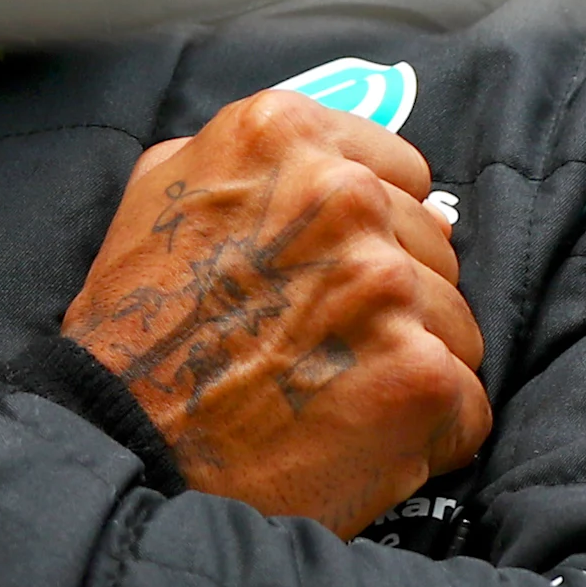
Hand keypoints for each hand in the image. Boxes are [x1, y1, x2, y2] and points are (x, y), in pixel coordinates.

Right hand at [62, 91, 488, 536]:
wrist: (118, 450)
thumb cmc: (133, 335)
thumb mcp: (159, 197)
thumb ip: (251, 164)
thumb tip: (346, 167)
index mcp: (284, 136)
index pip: (400, 172)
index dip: (372, 235)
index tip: (332, 279)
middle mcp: (343, 194)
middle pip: (434, 249)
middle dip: (393, 304)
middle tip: (319, 351)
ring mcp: (385, 282)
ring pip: (456, 325)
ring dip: (410, 367)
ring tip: (333, 401)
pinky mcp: (417, 372)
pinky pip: (467, 405)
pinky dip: (426, 435)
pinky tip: (359, 443)